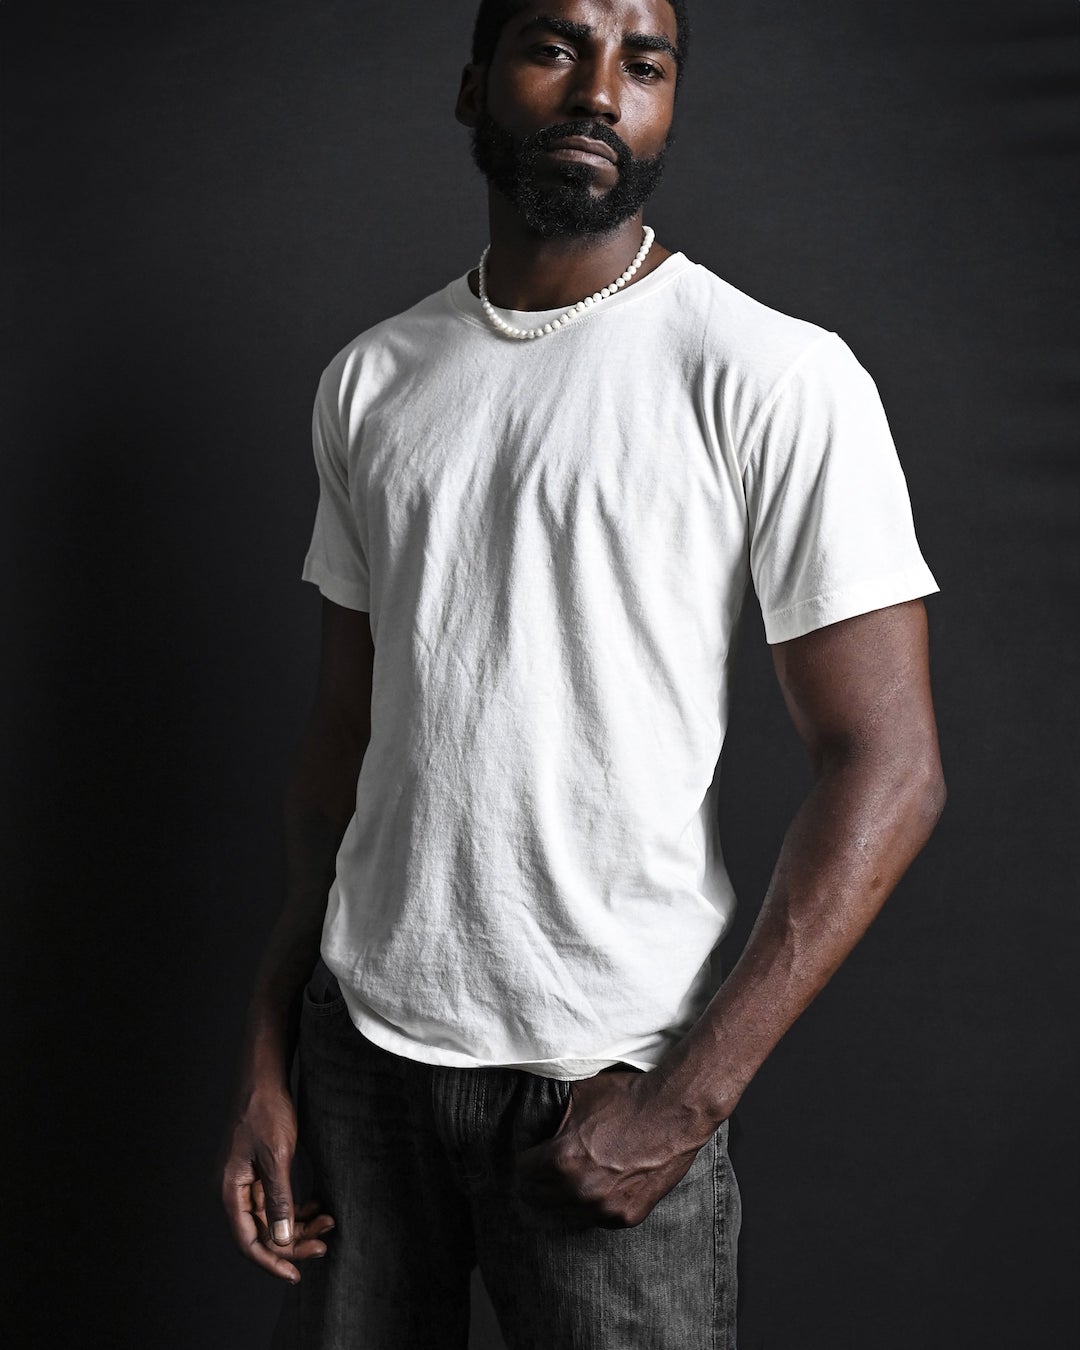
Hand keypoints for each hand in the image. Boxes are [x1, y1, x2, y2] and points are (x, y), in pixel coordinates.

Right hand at [221, 1084, 335, 1282]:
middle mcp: (236, 1192)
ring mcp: (249, 1184)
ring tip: (328, 1222)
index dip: (272, 1261)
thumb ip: (279, 1199)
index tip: (296, 1275)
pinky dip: (299, 1209)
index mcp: (230, 1191)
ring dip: (301, 1226)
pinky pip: (279, 1203)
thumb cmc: (266, 1112)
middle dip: (294, 1242)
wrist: (266, 1080)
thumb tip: (283, 1240)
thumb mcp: (277, 1157)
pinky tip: (319, 1206)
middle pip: (264, 1233)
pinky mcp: (262, 1174)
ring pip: (275, 1220)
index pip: (249, 1242)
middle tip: (324, 1246)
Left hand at [516, 1069, 706, 1228]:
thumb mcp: (580, 1095)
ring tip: (569, 1182)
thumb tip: (532, 1109)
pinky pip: (598, 1218)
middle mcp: (580, 1191)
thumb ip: (552, 1112)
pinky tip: (598, 1188)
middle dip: (537, 1183)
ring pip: (566, 1214)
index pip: (522, 1174)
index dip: (524, 1161)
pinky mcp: (628, 1216)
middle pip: (538, 1199)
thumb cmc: (627, 1098)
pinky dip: (594, 1206)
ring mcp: (605, 1208)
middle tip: (542, 1172)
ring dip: (563, 1199)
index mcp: (562, 1160)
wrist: (674, 1111)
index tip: (529, 1157)